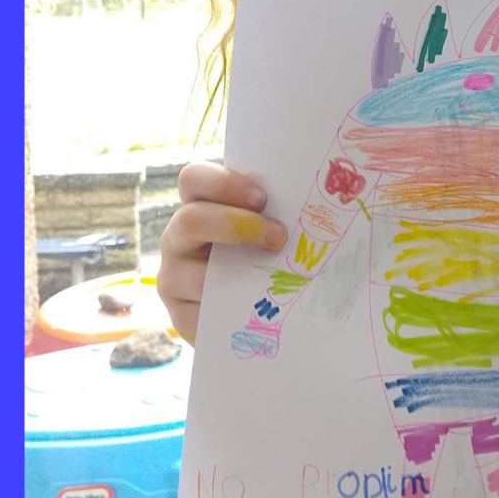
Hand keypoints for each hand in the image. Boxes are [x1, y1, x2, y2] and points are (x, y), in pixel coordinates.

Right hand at [157, 162, 287, 343]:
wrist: (250, 312)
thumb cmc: (265, 254)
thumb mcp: (268, 225)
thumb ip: (280, 208)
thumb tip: (324, 193)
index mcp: (198, 205)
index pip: (193, 179)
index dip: (224, 184)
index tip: (262, 197)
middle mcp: (178, 239)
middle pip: (191, 220)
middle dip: (237, 225)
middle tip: (278, 236)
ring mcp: (174, 279)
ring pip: (198, 275)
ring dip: (242, 275)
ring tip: (279, 279)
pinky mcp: (182, 318)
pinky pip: (204, 315)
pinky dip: (237, 311)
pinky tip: (265, 311)